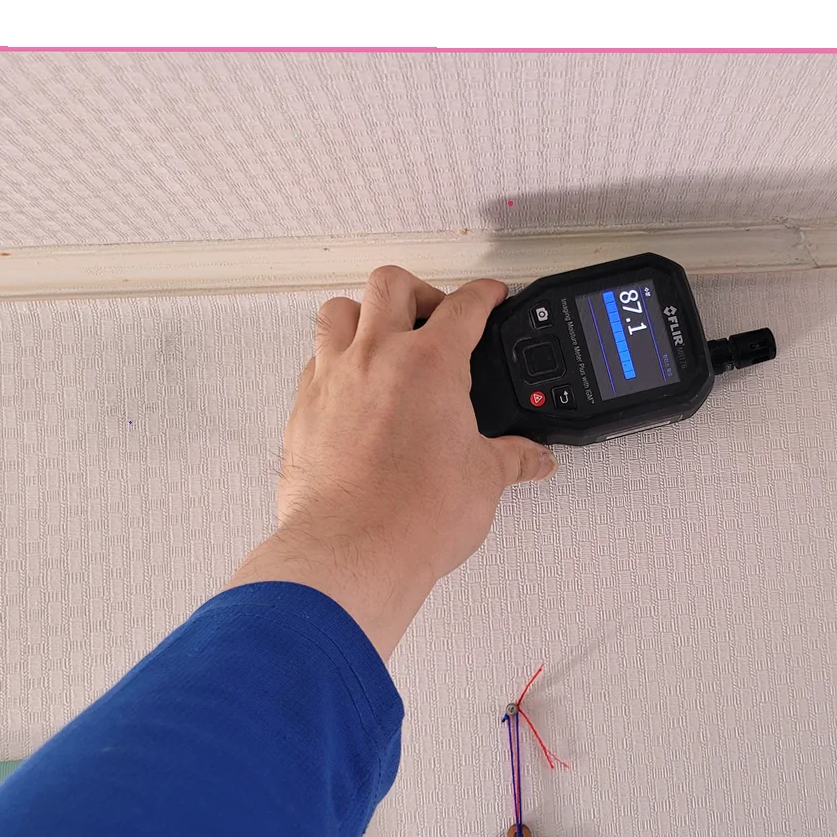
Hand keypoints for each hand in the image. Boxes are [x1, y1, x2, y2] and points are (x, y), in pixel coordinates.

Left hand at [226, 266, 557, 658]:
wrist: (353, 551)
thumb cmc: (412, 516)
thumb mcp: (484, 481)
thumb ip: (512, 459)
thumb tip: (532, 459)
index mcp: (431, 364)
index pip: (464, 306)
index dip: (483, 295)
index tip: (489, 295)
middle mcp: (377, 358)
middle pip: (392, 284)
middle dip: (419, 289)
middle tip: (435, 311)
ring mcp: (334, 379)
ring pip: (338, 310)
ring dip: (364, 312)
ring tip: (382, 331)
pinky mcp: (304, 409)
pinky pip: (314, 360)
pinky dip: (333, 358)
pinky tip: (349, 380)